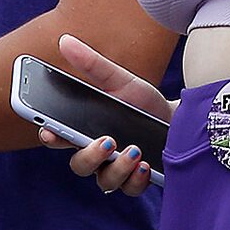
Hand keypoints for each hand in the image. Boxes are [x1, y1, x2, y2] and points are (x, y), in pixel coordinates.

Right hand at [45, 33, 172, 196]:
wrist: (180, 118)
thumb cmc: (142, 102)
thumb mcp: (121, 80)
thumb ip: (93, 65)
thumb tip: (64, 39)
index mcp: (86, 130)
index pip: (59, 137)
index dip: (49, 136)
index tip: (49, 131)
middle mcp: (98, 155)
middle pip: (79, 166)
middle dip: (89, 157)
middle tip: (106, 141)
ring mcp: (117, 170)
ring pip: (105, 182)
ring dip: (117, 169)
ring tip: (134, 150)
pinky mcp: (139, 180)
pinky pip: (130, 190)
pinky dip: (136, 180)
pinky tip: (146, 165)